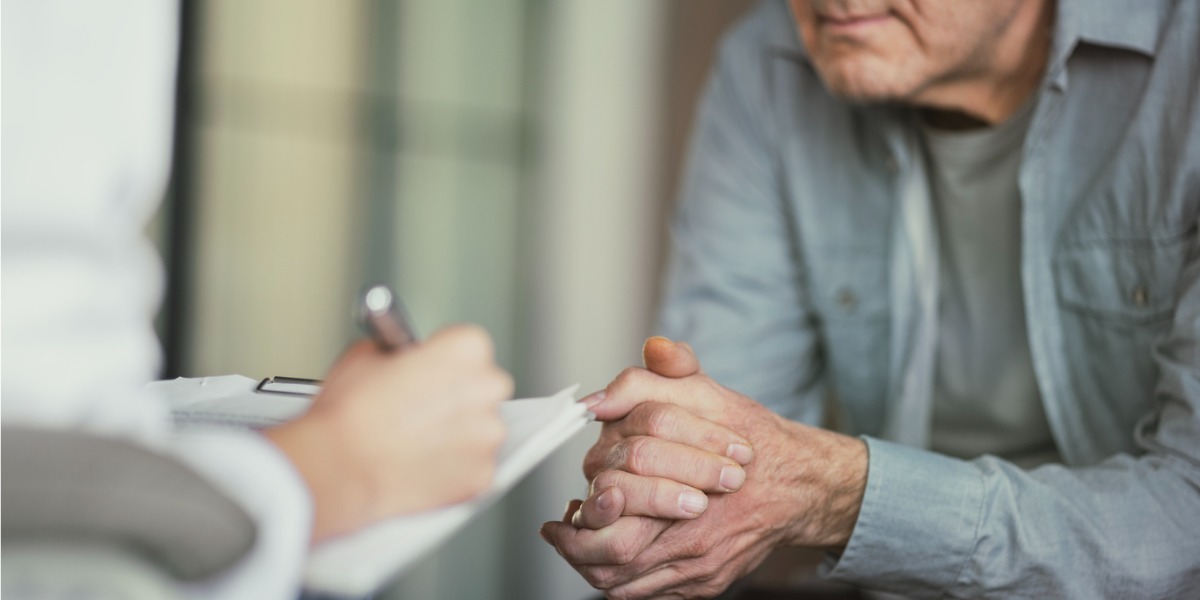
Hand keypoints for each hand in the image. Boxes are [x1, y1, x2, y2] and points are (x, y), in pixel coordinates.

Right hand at [266, 324, 511, 541]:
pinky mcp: (481, 475)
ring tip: (416, 439)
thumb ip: (398, 351)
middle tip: (421, 406)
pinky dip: (454, 467)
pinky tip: (422, 463)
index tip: (430, 369)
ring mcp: (487, 436)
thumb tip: (401, 358)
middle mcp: (487, 389)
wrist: (339, 470)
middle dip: (457, 395)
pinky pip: (474, 466)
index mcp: (466, 349)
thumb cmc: (349, 416)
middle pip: (483, 385)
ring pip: (481, 428)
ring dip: (458, 433)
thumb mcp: (365, 354)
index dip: (443, 358)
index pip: (469, 345)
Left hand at [541, 337, 867, 598]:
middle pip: (615, 553)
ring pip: (626, 580)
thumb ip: (657, 377)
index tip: (563, 510)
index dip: (585, 510)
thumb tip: (612, 386)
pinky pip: (649, 596)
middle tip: (557, 532)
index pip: (616, 502)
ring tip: (572, 547)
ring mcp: (700, 565)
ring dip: (592, 565)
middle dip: (578, 545)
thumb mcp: (707, 392)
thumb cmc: (749, 437)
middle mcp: (692, 533)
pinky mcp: (706, 584)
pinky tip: (607, 563)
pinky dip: (621, 582)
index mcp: (685, 483)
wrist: (797, 482)